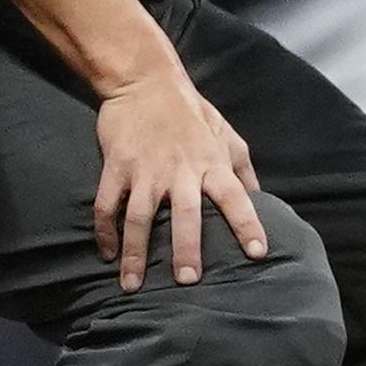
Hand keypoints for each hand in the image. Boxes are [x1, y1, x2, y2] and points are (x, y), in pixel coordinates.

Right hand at [92, 66, 265, 287]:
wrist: (145, 81)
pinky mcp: (116, 166)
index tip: (258, 253)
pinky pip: (106, 205)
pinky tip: (108, 254)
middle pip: (185, 214)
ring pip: (138, 217)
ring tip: (133, 284)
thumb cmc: (192, 113)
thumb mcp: (226, 134)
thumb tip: (260, 197)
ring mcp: (145, 169)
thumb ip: (242, 168)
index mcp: (211, 162)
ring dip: (135, 253)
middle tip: (188, 281)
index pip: (236, 197)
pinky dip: (105, 232)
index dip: (248, 224)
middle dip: (186, 249)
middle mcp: (180, 169)